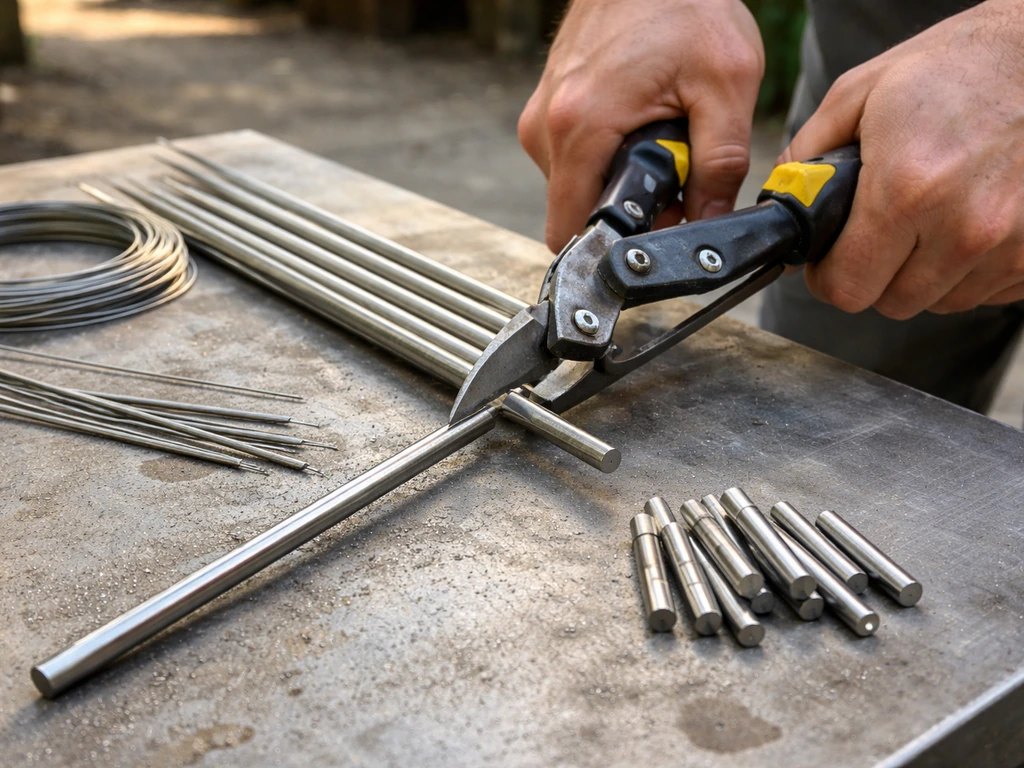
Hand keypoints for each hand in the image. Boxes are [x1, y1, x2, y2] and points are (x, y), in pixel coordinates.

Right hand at [518, 0, 763, 251]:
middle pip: (576, 210)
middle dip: (627, 207)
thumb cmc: (685, 5)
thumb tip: (709, 223)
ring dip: (619, 178)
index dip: (614, 244)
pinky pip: (573, 157)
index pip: (570, 230)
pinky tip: (639, 121)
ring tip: (658, 133)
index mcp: (580, 126)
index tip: (651, 230)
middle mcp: (546, 125)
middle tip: (673, 168)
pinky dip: (608, 154)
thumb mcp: (726, 85)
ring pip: (576, 185)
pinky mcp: (547, 106)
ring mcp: (541, 115)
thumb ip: (721, 165)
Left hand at [782, 0, 1023, 318]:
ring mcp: (1011, 244)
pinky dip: (969, 271)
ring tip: (929, 217)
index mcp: (907, 190)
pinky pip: (985, 293)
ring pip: (939, 302)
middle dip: (874, 273)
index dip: (829, 276)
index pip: (847, 288)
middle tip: (880, 230)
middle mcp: (964, 227)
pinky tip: (966, 222)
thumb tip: (779, 206)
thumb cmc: (953, 68)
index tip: (832, 256)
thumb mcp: (859, 94)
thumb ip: (806, 156)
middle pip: (891, 302)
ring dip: (923, 273)